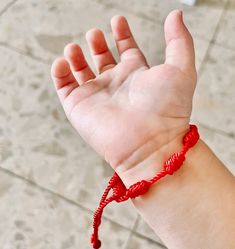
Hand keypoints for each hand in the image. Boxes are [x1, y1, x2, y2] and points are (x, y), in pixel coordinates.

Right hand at [51, 10, 196, 182]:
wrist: (148, 143)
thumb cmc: (167, 109)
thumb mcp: (180, 69)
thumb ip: (179, 40)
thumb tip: (176, 14)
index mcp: (136, 75)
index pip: (127, 50)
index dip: (122, 35)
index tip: (118, 21)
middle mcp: (116, 85)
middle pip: (103, 60)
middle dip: (97, 44)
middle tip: (94, 34)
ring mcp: (96, 95)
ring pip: (81, 72)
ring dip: (75, 57)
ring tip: (75, 46)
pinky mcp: (78, 106)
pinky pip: (63, 86)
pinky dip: (59, 73)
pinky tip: (63, 61)